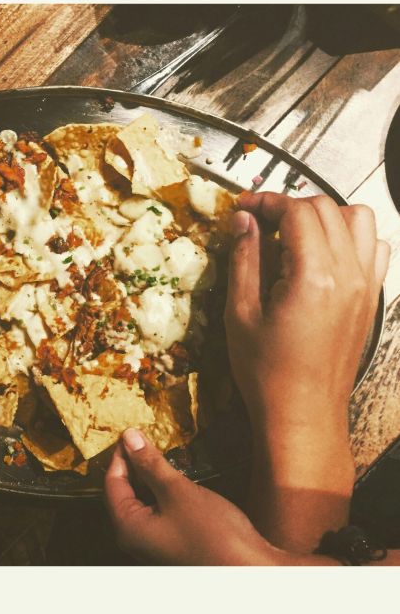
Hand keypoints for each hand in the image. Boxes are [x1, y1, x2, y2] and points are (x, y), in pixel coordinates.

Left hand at [105, 429, 280, 564]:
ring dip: (148, 477)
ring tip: (158, 453)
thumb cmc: (212, 534)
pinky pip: (157, 510)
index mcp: (128, 528)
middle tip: (143, 439)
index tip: (130, 432)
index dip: (121, 455)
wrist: (251, 570)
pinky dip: (160, 491)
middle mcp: (135, 538)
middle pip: (124, 492)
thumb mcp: (177, 490)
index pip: (112, 483)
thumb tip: (130, 438)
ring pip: (142, 500)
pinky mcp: (172, 542)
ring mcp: (154, 542)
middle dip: (133, 465)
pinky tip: (174, 477)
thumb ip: (151, 464)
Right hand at [227, 192, 388, 442]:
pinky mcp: (371, 298)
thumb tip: (243, 220)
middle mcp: (348, 275)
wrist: (302, 412)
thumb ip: (243, 258)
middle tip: (260, 223)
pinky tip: (322, 254)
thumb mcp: (240, 312)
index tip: (243, 208)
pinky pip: (373, 247)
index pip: (297, 211)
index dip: (266, 201)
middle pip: (326, 208)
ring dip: (324, 216)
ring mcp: (366, 286)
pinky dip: (350, 237)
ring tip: (293, 234)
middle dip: (289, 206)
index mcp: (313, 278)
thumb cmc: (265, 371)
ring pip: (357, 219)